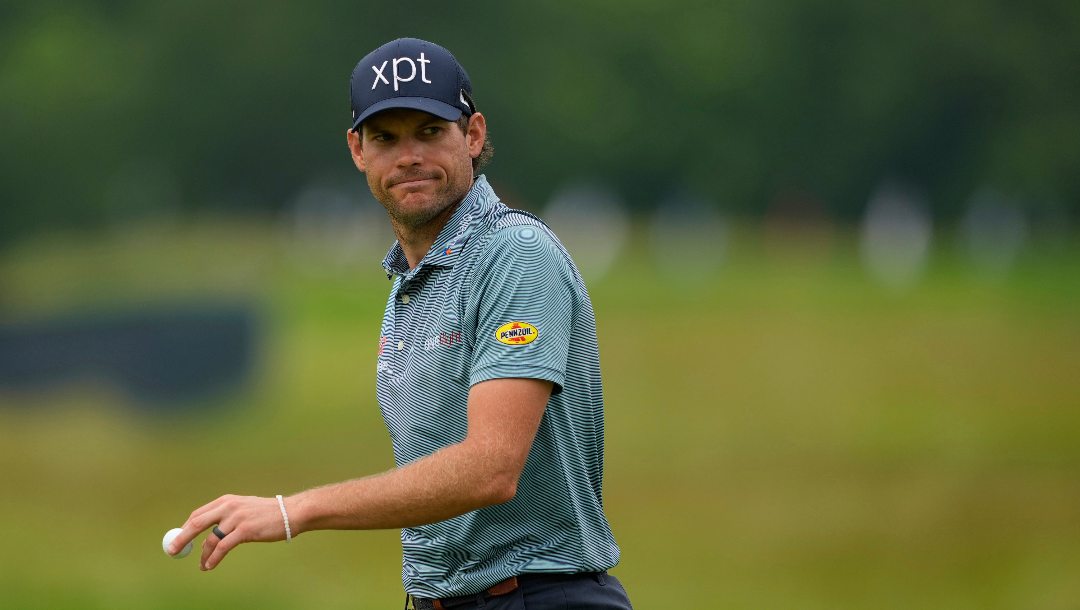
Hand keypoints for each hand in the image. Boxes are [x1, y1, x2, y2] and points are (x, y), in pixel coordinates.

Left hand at [168, 494, 287, 570]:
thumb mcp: (244, 510)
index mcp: (227, 500)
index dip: (185, 528)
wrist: (290, 513)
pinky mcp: (245, 530)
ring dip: (203, 555)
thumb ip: (226, 519)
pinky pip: (223, 547)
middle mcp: (229, 507)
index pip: (198, 514)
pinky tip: (210, 565)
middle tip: (172, 551)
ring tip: (202, 566)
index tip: (178, 540)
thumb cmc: (268, 514)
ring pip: (211, 539)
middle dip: (182, 538)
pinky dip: (214, 558)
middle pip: (197, 523)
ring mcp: (237, 518)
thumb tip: (206, 537)